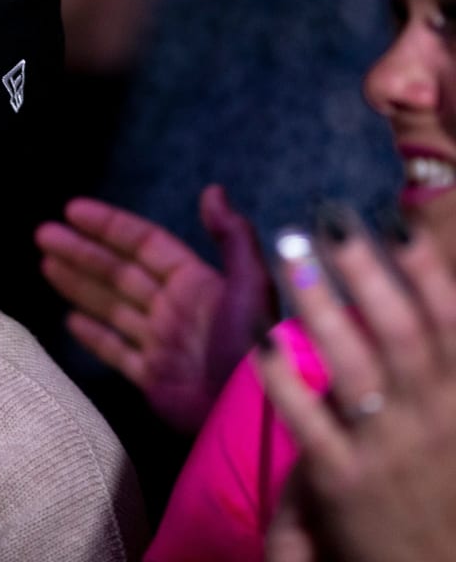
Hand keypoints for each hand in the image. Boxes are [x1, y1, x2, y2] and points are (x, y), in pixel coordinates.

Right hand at [35, 184, 273, 433]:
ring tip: (46, 264)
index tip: (72, 210)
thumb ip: (232, 236)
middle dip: (81, 252)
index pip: (143, 244)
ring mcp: (161, 344)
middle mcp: (174, 309)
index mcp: (195, 282)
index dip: (109, 226)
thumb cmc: (250, 346)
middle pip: (119, 272)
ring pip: (111, 306)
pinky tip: (70, 319)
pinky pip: (117, 351)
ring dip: (79, 284)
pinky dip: (94, 335)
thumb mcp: (250, 284)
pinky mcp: (154, 379)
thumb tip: (213, 189)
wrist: (254, 415)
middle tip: (43, 234)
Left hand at [260, 220, 455, 561]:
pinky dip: (286, 381)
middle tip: (327, 217)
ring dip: (318, 302)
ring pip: (351, 364)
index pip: (450, 321)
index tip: (396, 220)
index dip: (426, 269)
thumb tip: (443, 296)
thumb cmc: (445, 482)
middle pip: (399, 328)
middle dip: (365, 269)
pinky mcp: (343, 481)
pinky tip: (263, 342)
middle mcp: (433, 415)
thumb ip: (446, 359)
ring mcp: (388, 447)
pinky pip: (309, 422)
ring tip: (289, 250)